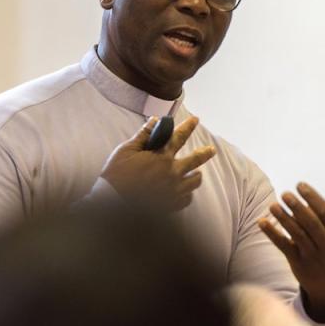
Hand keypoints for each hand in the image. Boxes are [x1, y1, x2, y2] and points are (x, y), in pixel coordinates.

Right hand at [100, 116, 215, 211]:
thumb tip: (155, 120)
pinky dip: (187, 194)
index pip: (179, 137)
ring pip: (194, 181)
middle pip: (195, 160)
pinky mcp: (171, 205)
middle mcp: (172, 173)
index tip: (196, 119)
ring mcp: (173, 190)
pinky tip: (184, 193)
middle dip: (205, 153)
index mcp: (162, 157)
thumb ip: (144, 135)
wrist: (113, 203)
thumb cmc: (117, 175)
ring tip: (197, 174)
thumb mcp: (127, 150)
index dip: (188, 126)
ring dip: (196, 175)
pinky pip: (186, 199)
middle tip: (211, 150)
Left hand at [258, 182, 324, 319]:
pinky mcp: (299, 264)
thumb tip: (302, 200)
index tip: (300, 185)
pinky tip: (262, 222)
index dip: (313, 197)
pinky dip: (272, 233)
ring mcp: (314, 257)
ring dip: (283, 218)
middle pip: (311, 223)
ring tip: (273, 205)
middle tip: (285, 194)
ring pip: (297, 234)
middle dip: (297, 206)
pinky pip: (284, 246)